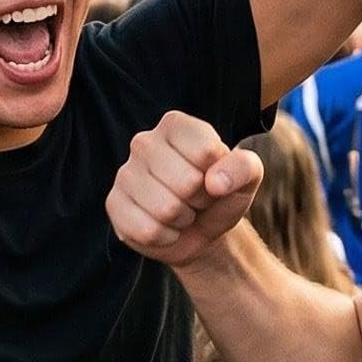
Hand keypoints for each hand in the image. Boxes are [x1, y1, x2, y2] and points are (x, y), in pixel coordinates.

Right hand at [106, 112, 264, 266]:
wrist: (199, 230)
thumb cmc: (220, 195)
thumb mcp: (246, 178)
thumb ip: (244, 168)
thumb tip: (215, 182)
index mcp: (175, 125)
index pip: (206, 152)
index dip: (219, 175)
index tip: (213, 177)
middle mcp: (144, 142)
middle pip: (187, 182)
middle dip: (200, 200)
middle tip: (196, 198)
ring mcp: (124, 173)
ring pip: (166, 209)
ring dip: (182, 219)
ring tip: (181, 211)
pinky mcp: (114, 204)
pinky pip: (147, 230)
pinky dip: (165, 237)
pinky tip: (164, 227)